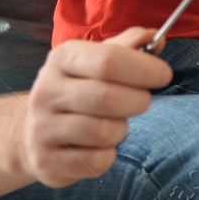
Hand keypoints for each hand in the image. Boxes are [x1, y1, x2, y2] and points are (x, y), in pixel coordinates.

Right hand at [21, 27, 169, 187]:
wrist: (34, 133)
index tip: (164, 75)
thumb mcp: (96, 60)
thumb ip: (127, 47)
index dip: (144, 68)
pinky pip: (96, 161)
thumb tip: (155, 37)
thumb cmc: (79, 89)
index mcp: (62, 59)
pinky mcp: (45, 162)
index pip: (108, 60)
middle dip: (138, 101)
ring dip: (121, 130)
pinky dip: (109, 155)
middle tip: (142, 102)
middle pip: (108, 97)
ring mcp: (41, 129)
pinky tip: (99, 147)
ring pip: (103, 132)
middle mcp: (46, 91)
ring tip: (114, 124)